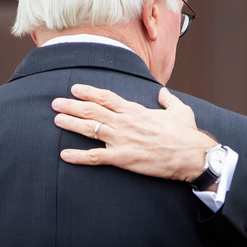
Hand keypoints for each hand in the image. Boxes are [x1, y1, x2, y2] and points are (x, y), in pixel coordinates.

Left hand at [52, 85, 216, 181]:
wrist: (190, 154)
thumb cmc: (186, 133)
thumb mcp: (180, 110)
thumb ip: (168, 100)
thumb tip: (163, 93)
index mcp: (135, 110)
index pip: (106, 97)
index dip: (88, 92)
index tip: (75, 88)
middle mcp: (124, 122)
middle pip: (92, 110)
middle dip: (72, 105)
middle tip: (55, 103)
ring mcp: (121, 140)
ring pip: (90, 129)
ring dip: (71, 124)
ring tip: (56, 120)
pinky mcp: (122, 158)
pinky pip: (95, 157)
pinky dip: (78, 156)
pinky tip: (64, 155)